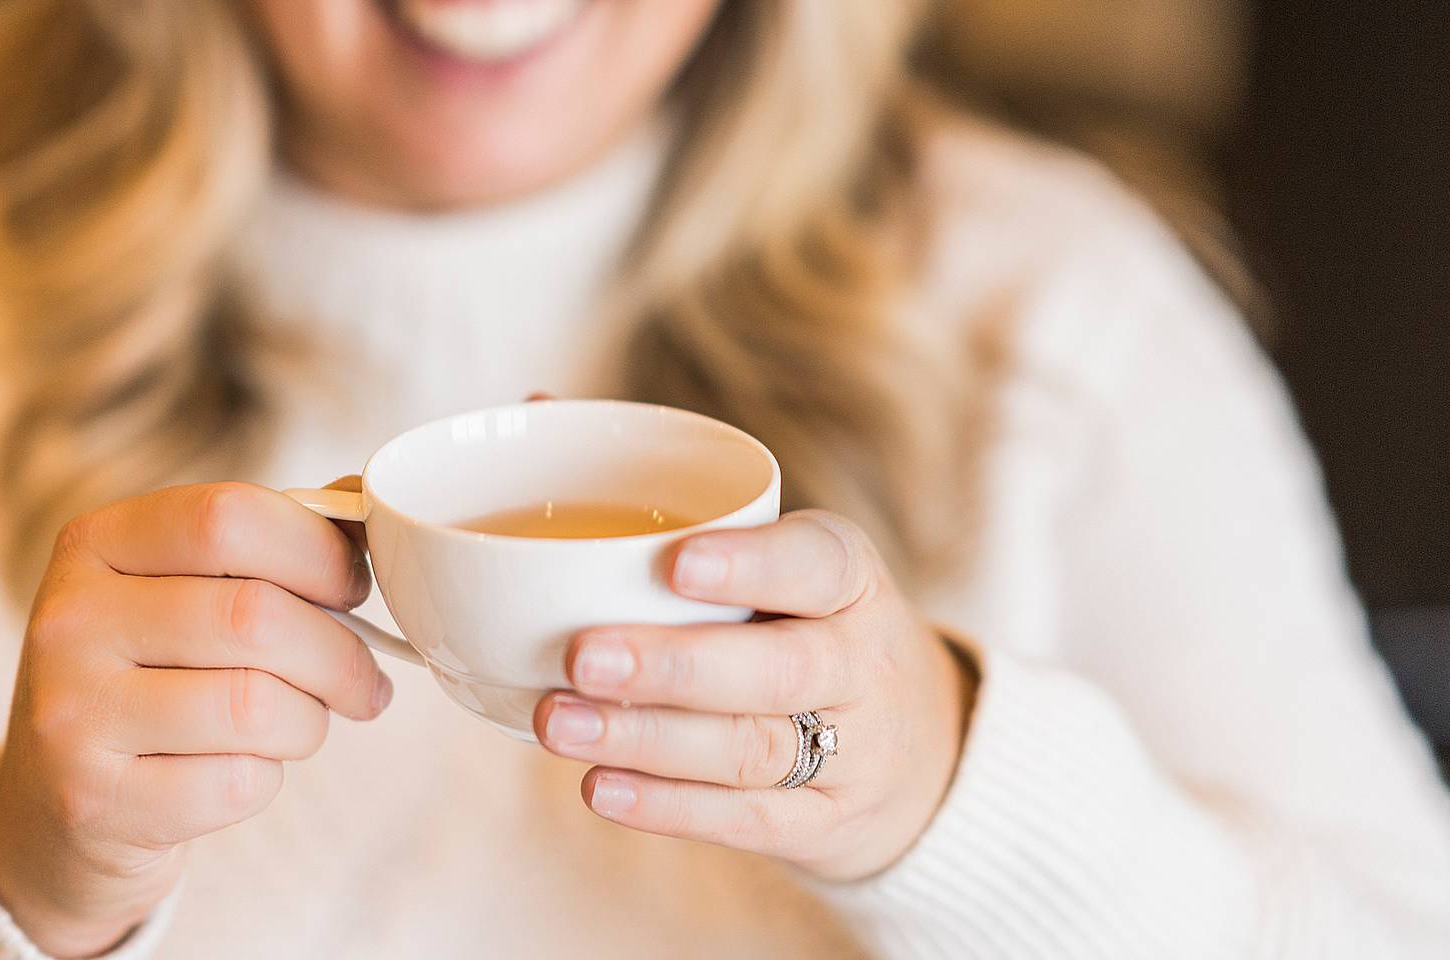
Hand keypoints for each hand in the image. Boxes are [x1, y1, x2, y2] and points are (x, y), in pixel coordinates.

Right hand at [0, 483, 392, 956]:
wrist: (56, 802)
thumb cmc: (149, 677)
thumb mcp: (180, 591)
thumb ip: (265, 544)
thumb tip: (361, 502)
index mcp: (95, 544)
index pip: (227, 517)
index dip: (317, 550)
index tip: (354, 585)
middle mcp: (70, 620)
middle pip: (253, 615)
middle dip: (339, 653)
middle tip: (363, 679)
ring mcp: (72, 714)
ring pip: (255, 705)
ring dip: (309, 720)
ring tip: (303, 724)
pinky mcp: (94, 801)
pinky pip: (235, 783)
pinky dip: (266, 778)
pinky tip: (244, 768)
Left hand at [533, 510, 976, 881]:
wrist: (911, 746)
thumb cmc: (797, 620)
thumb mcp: (772, 554)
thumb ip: (669, 492)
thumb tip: (538, 404)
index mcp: (846, 576)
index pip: (818, 563)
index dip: (753, 565)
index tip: (676, 562)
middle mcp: (859, 661)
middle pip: (779, 669)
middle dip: (675, 667)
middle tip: (580, 656)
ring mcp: (850, 750)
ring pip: (753, 749)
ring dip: (648, 740)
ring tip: (558, 722)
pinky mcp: (823, 822)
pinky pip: (746, 820)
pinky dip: (670, 808)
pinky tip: (599, 788)